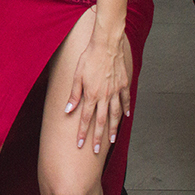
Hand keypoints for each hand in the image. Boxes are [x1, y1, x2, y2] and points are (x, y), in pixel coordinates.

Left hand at [64, 15, 132, 153]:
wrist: (106, 44)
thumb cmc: (89, 57)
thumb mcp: (77, 75)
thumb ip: (74, 94)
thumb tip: (68, 110)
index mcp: (91, 94)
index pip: (85, 118)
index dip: (82, 132)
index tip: (80, 144)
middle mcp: (104, 96)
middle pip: (101, 121)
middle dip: (98, 137)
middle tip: (96, 150)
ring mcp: (115, 91)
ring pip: (115, 114)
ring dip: (113, 128)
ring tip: (113, 139)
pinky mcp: (123, 84)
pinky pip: (125, 100)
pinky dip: (126, 109)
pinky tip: (126, 117)